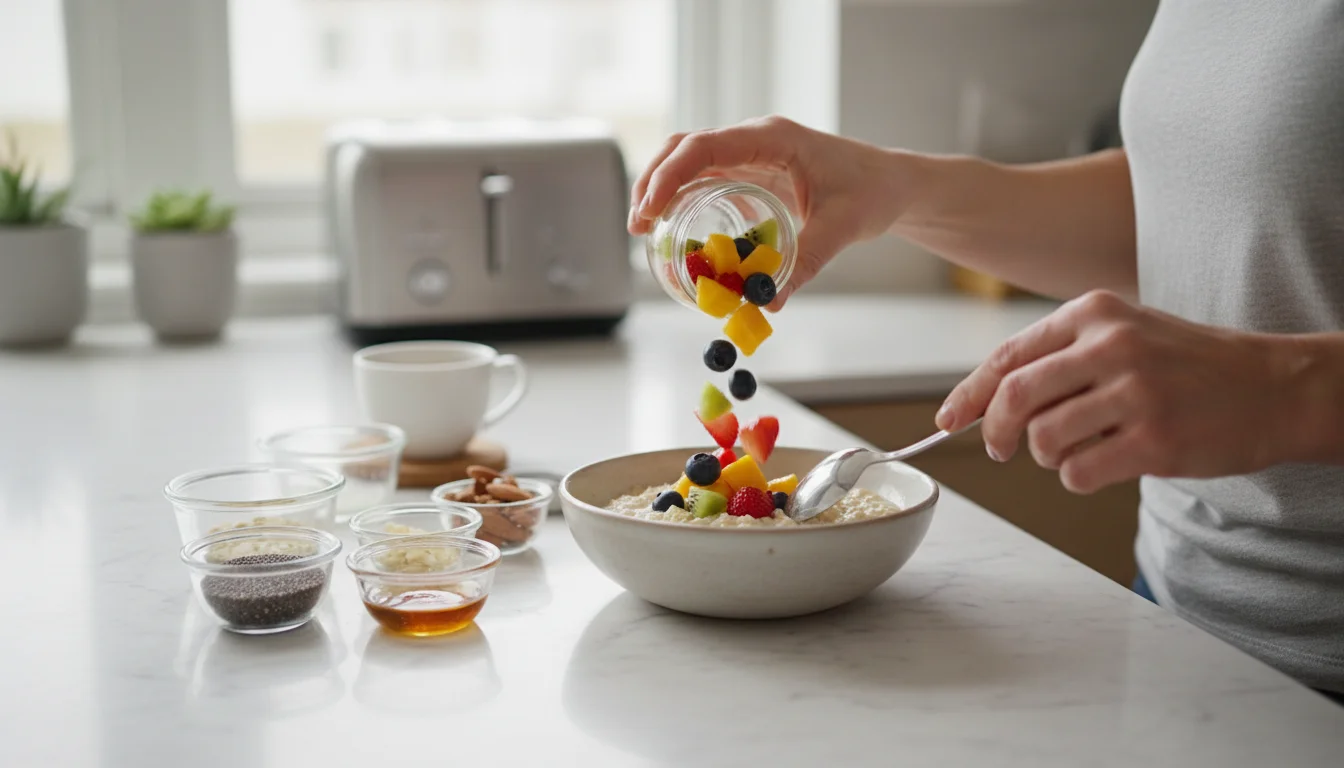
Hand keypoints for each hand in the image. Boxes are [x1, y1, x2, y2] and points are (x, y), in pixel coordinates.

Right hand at [628, 116, 910, 307]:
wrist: (892, 185)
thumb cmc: (872, 192)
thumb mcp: (841, 228)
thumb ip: (803, 263)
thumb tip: (766, 301)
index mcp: (771, 138)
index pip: (704, 146)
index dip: (669, 176)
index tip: (649, 211)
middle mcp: (754, 141)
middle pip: (683, 148)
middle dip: (652, 183)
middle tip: (637, 227)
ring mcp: (749, 156)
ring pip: (688, 162)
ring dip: (661, 190)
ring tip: (644, 230)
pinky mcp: (750, 175)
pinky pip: (706, 180)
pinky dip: (683, 201)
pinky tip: (674, 233)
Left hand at [935, 290, 1305, 493]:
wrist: (1275, 387)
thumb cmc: (1188, 367)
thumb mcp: (1124, 335)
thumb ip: (1060, 359)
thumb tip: (983, 402)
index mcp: (1094, 313)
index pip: (1008, 356)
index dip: (969, 393)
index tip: (948, 420)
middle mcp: (1111, 346)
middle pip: (1014, 396)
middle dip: (995, 430)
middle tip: (1001, 449)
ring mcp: (1135, 392)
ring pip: (1043, 438)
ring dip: (1045, 456)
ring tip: (1077, 450)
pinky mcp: (1155, 440)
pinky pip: (1078, 472)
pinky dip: (1076, 478)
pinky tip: (1103, 466)